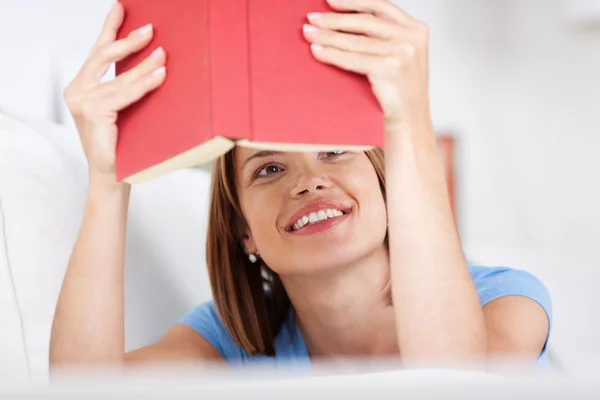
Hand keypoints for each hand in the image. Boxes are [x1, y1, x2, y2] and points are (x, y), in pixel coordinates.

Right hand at [63, 1, 166, 185]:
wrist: (113, 178)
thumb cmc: (122, 145)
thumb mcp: (123, 110)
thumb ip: (128, 87)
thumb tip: (156, 62)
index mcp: (82, 88)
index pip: (98, 53)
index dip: (110, 29)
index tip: (120, 7)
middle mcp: (78, 91)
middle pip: (104, 56)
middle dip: (127, 40)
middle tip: (150, 28)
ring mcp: (83, 102)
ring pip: (120, 78)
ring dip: (145, 65)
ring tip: (163, 54)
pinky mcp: (94, 112)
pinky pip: (125, 94)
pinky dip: (145, 84)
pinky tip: (160, 75)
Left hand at [302, 0, 429, 127]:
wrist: (410, 122)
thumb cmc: (399, 92)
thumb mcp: (399, 56)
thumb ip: (383, 37)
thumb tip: (343, 21)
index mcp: (416, 29)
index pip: (381, 6)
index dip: (354, 1)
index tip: (331, 0)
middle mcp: (412, 37)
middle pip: (366, 21)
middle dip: (335, 18)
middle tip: (312, 17)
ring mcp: (403, 53)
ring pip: (356, 40)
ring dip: (328, 35)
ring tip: (309, 33)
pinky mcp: (390, 68)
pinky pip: (353, 58)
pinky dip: (332, 54)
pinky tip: (317, 51)